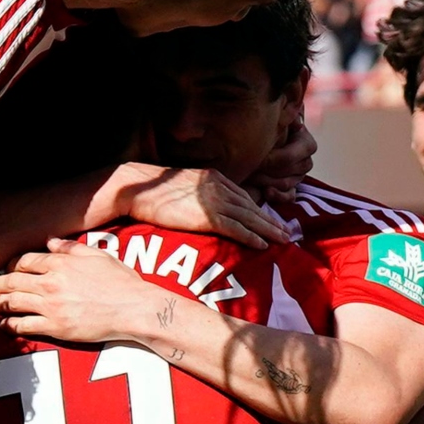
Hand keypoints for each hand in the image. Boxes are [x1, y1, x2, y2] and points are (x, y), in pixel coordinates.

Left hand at [0, 241, 168, 345]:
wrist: (133, 308)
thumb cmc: (121, 282)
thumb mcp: (97, 255)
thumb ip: (71, 248)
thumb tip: (51, 242)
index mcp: (60, 263)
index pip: (25, 261)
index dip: (11, 265)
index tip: (6, 270)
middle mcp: (51, 282)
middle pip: (12, 281)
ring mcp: (51, 305)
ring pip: (12, 302)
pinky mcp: (55, 326)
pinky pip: (23, 325)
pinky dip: (9, 324)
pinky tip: (3, 325)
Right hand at [100, 163, 287, 249]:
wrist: (136, 187)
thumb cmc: (151, 191)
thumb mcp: (182, 188)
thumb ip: (198, 195)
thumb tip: (201, 209)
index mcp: (214, 178)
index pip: (243, 196)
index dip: (259, 210)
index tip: (271, 220)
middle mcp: (219, 187)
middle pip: (252, 206)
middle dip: (271, 220)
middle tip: (287, 232)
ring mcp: (214, 200)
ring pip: (249, 217)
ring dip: (268, 230)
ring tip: (282, 240)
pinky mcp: (207, 215)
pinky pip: (236, 228)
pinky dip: (251, 237)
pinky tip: (263, 245)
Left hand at [245, 120, 317, 210]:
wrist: (249, 138)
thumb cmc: (260, 124)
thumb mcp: (271, 117)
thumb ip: (281, 115)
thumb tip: (290, 114)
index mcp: (304, 141)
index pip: (298, 153)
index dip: (277, 157)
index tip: (257, 156)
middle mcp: (304, 159)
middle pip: (293, 170)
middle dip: (269, 170)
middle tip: (249, 167)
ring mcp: (297, 176)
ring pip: (288, 183)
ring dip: (267, 181)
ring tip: (249, 176)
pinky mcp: (289, 189)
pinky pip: (290, 196)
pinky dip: (278, 196)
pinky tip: (265, 192)